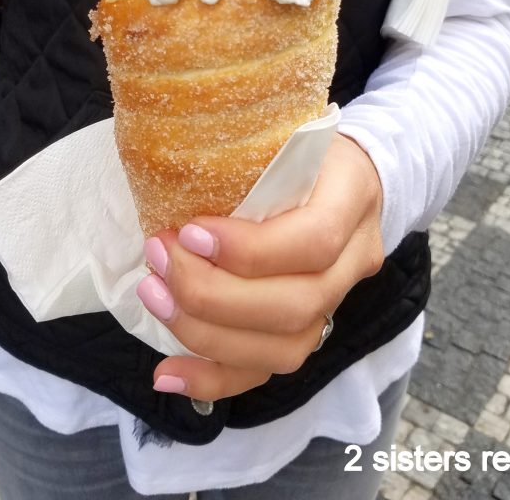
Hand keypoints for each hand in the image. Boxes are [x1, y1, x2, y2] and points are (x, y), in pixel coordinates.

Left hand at [137, 132, 384, 402]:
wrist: (350, 174)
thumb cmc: (305, 148)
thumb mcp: (287, 131)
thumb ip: (248, 154)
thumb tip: (168, 165)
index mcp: (352, 198)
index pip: (314, 240)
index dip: (249, 249)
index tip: (189, 232)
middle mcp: (355, 260)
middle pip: (295, 305)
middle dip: (212, 294)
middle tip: (156, 258)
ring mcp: (338, 303)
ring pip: (284, 349)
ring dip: (206, 333)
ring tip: (154, 296)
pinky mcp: (311, 331)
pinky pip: (267, 372)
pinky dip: (213, 378)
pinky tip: (167, 373)